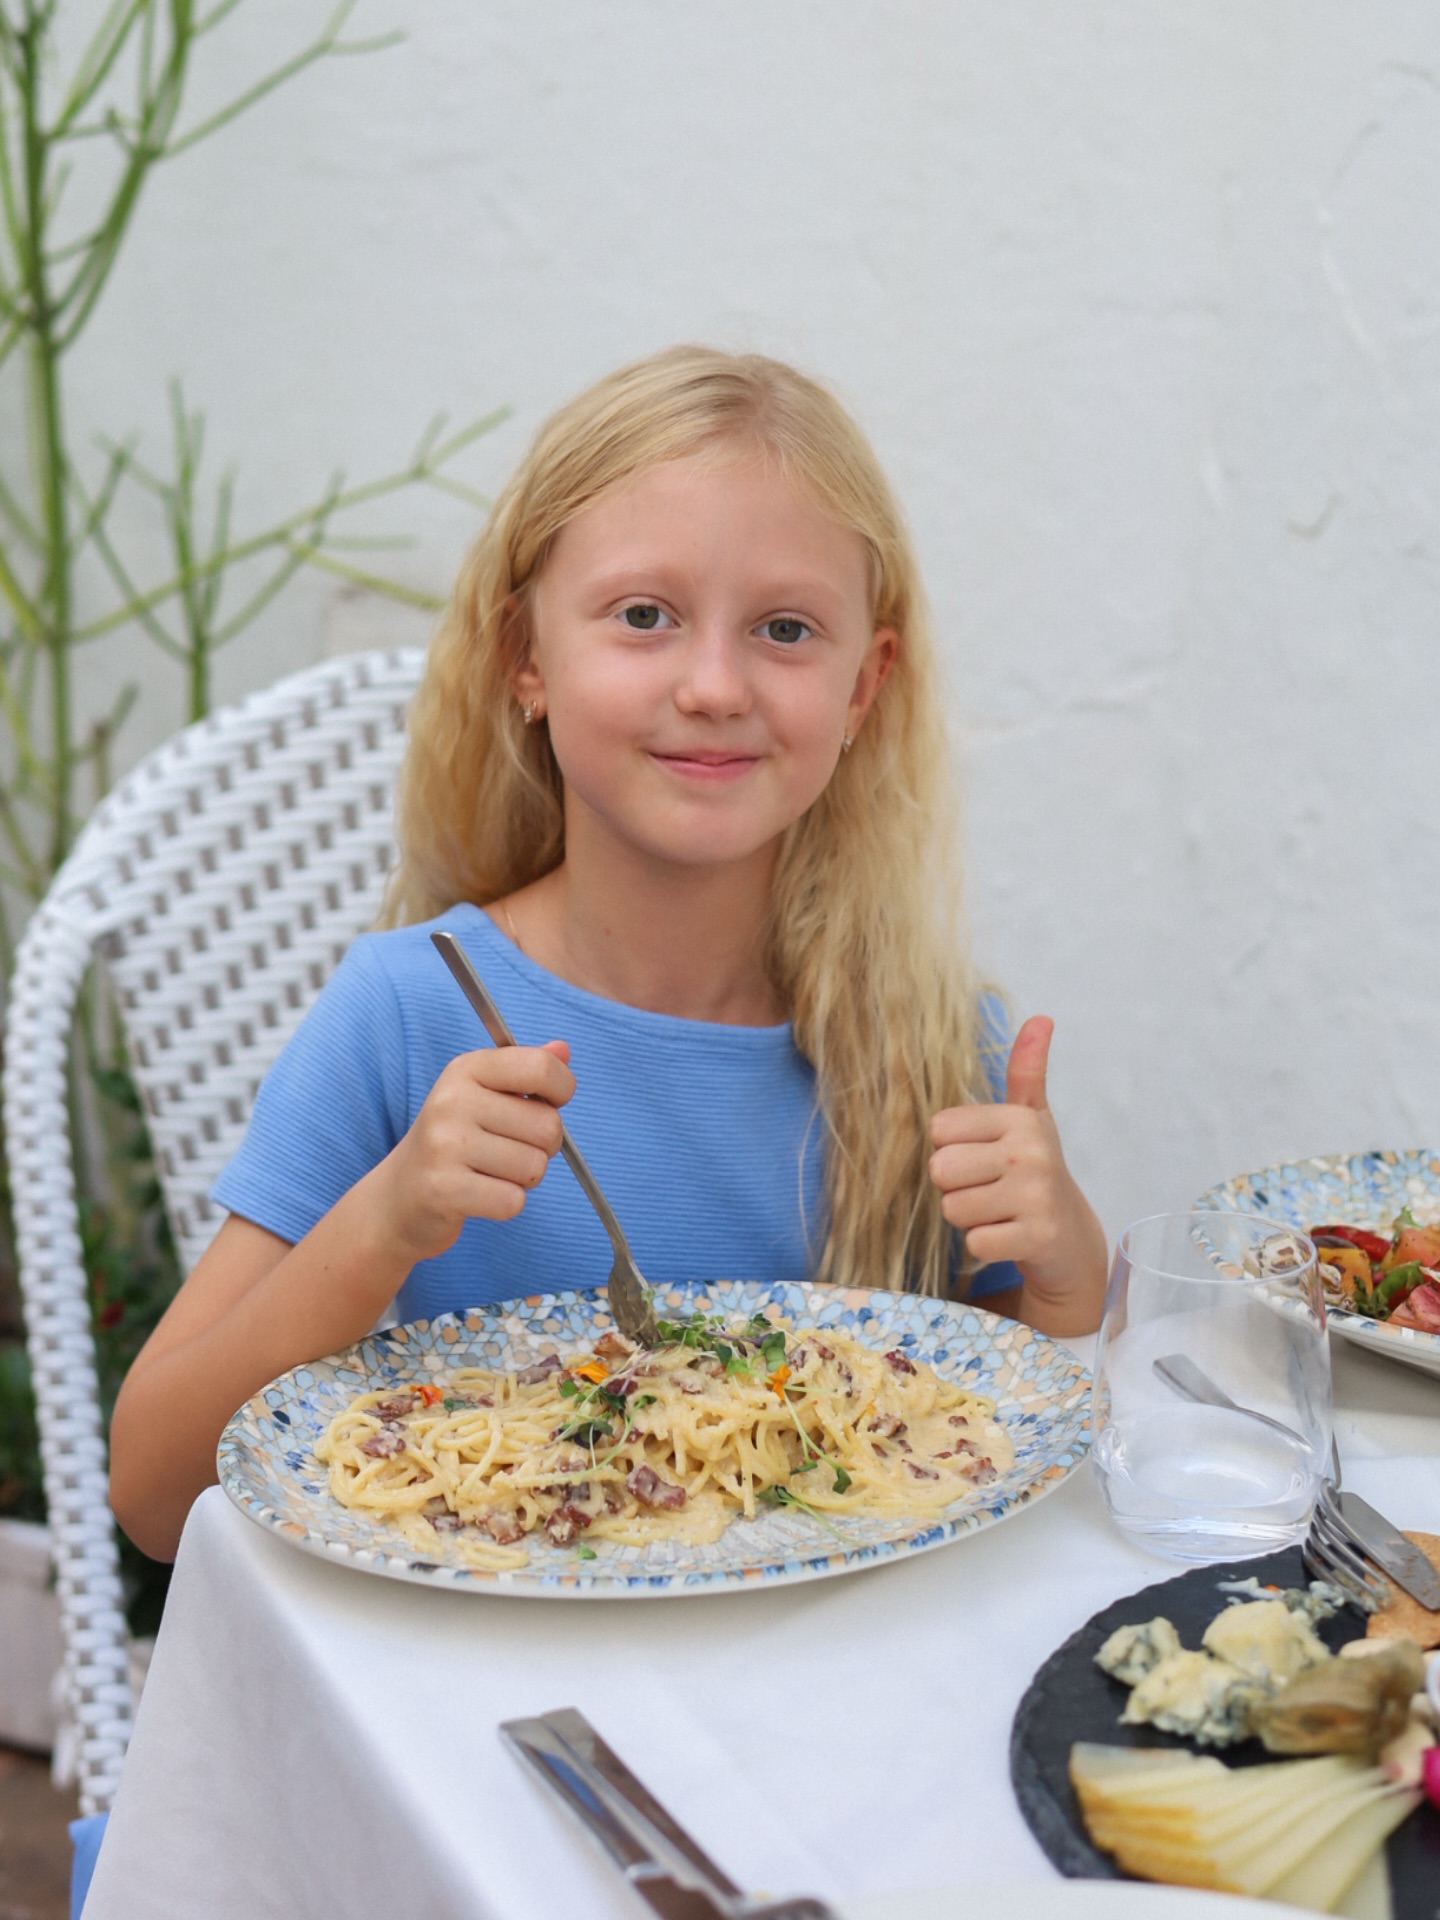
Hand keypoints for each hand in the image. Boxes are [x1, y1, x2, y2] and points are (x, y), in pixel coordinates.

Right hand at [370, 1040, 574, 1261]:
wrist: (400, 1195)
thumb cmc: (454, 1142)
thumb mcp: (484, 1094)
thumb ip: (526, 1071)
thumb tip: (562, 1050)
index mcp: (466, 1069)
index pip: (539, 1067)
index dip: (561, 1090)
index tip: (546, 1103)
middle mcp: (452, 1101)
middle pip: (548, 1125)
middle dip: (543, 1146)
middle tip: (510, 1149)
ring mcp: (444, 1145)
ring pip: (534, 1166)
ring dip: (523, 1178)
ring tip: (491, 1172)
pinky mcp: (443, 1189)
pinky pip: (513, 1200)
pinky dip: (507, 1204)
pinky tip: (481, 1194)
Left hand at [928, 1015, 1106, 1328]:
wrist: (1071, 1236)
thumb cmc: (1035, 1171)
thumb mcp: (1031, 1118)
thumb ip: (1026, 1070)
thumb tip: (1041, 1017)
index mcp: (1018, 1119)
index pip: (938, 1130)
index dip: (951, 1149)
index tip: (983, 1158)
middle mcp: (1029, 1152)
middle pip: (940, 1170)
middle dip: (956, 1187)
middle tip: (989, 1189)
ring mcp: (1036, 1196)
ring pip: (953, 1209)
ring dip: (970, 1218)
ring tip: (1000, 1212)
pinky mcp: (1036, 1237)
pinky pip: (975, 1243)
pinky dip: (986, 1245)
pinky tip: (1010, 1236)